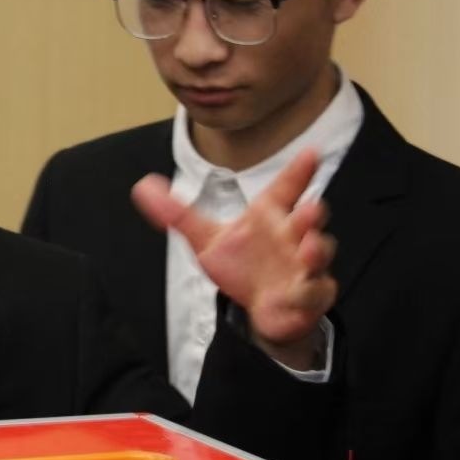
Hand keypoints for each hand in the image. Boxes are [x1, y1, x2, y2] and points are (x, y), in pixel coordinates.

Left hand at [130, 149, 336, 367]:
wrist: (260, 308)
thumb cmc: (242, 265)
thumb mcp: (205, 239)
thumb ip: (177, 214)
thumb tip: (142, 186)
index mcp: (268, 217)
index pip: (285, 188)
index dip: (298, 171)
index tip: (311, 152)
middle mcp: (292, 237)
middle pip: (308, 220)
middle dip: (311, 214)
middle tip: (308, 208)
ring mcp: (305, 266)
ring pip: (317, 255)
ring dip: (316, 251)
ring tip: (307, 249)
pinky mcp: (309, 296)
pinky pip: (313, 293)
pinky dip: (304, 294)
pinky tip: (289, 296)